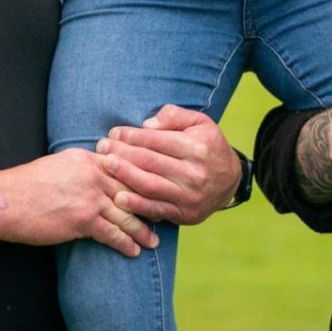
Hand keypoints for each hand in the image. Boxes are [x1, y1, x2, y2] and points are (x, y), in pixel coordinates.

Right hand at [0, 149, 157, 258]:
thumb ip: (82, 168)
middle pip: (131, 189)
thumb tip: (97, 174)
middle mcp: (94, 174)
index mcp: (88, 158)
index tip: (156, 189)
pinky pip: (112, 233)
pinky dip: (126, 243)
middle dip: (150, 203)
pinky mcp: (83, 219)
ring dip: (142, 228)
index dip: (142, 180)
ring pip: (126, 212)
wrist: (7, 201)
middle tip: (165, 215)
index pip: (124, 166)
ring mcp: (90, 197)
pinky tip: (134, 250)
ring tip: (155, 239)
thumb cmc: (28, 185)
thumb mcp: (59, 165)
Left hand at [102, 104, 241, 225]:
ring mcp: (189, 196)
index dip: (132, 136)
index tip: (114, 132)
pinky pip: (156, 210)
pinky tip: (119, 198)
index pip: (156, 140)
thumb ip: (174, 116)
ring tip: (105, 167)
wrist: (230, 181)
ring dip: (124, 177)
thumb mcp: (199, 122)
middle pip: (149, 162)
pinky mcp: (185, 214)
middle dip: (122, 154)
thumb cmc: (208, 145)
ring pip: (150, 186)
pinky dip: (136, 205)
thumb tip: (146, 124)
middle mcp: (194, 172)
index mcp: (196, 147)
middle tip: (101, 148)